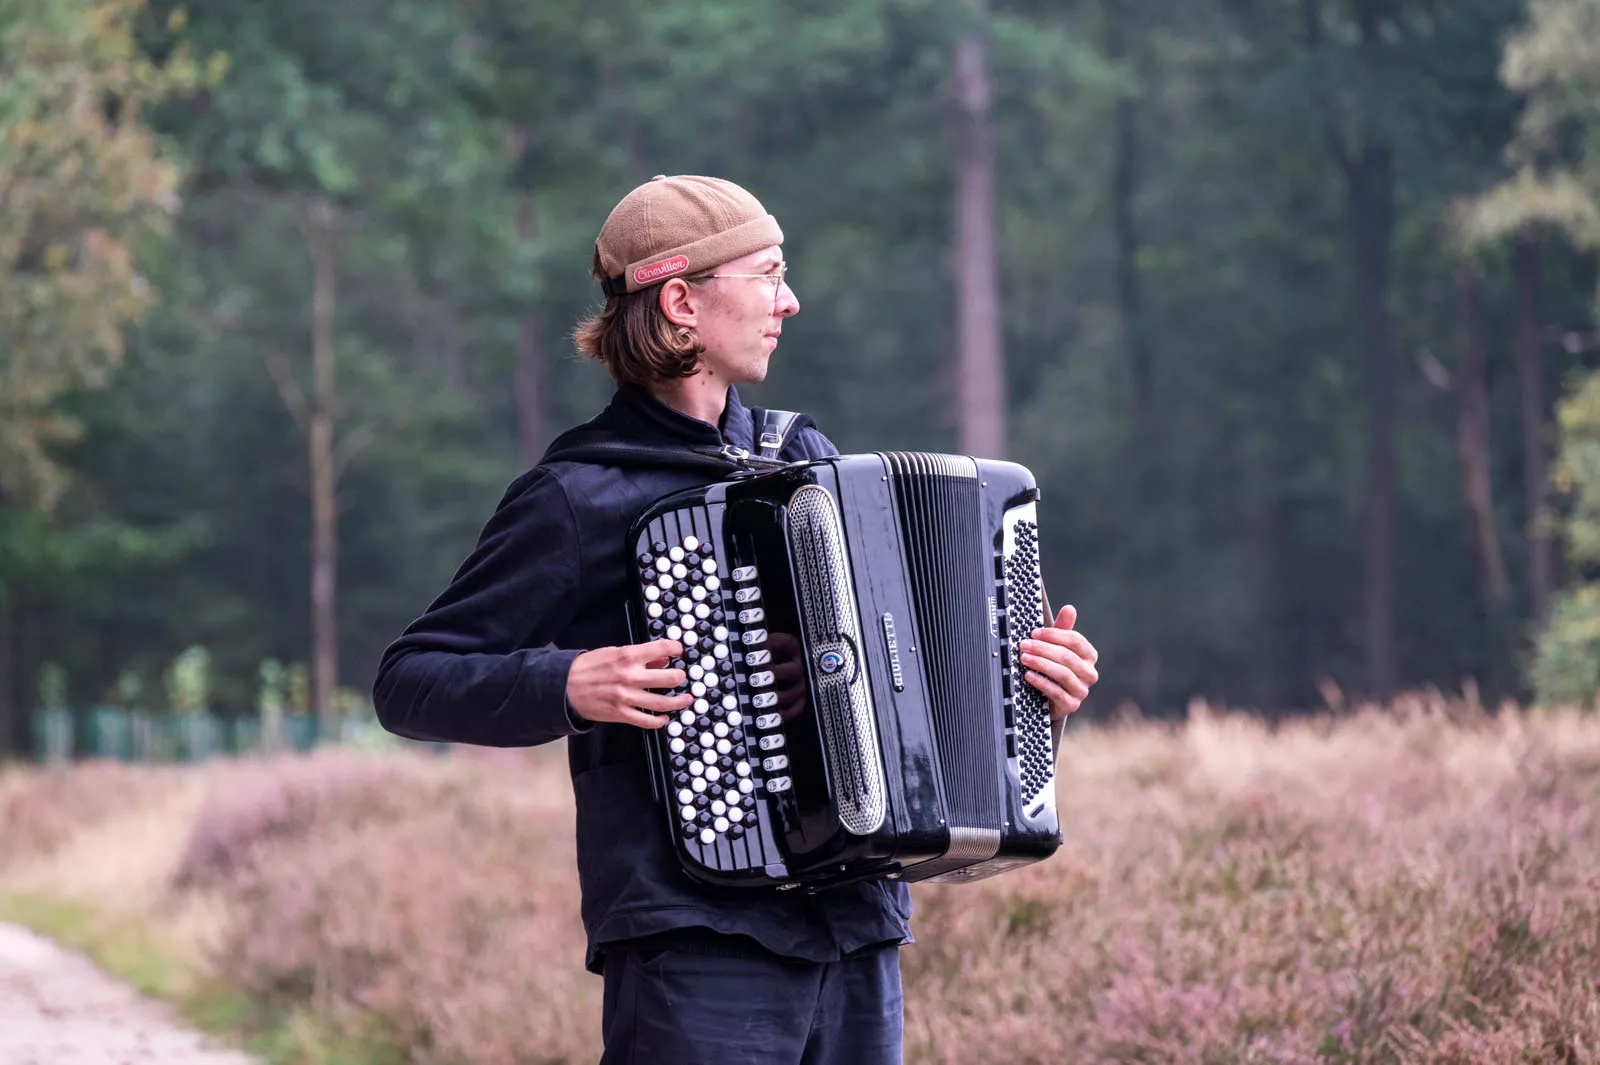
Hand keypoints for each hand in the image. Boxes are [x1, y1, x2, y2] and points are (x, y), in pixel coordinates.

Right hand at [566, 639, 692, 728]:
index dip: (676, 648)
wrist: (564, 686)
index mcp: (628, 656)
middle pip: (670, 678)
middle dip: (680, 677)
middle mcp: (630, 676)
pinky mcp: (621, 713)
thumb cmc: (587, 667)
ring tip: (686, 699)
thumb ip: (639, 656)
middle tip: (682, 677)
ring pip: (663, 702)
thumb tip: (661, 659)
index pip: (662, 648)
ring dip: (679, 702)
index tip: (679, 650)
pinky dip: (659, 721)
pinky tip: (664, 718)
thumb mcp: (613, 652)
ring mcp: (626, 697)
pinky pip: (646, 721)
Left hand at [1019, 605, 1098, 720]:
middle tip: (1024, 645)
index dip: (1054, 635)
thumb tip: (1070, 608)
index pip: (1075, 641)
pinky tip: (1028, 675)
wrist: (1050, 698)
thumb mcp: (1057, 648)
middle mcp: (1089, 673)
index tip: (1034, 632)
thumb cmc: (1054, 667)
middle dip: (1043, 649)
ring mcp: (1081, 690)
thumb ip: (1062, 629)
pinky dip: (1041, 682)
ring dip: (1041, 664)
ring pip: (1063, 674)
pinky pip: (1057, 692)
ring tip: (1024, 658)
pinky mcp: (1071, 705)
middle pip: (1067, 657)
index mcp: (1089, 656)